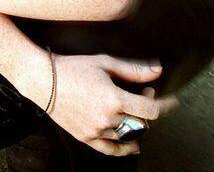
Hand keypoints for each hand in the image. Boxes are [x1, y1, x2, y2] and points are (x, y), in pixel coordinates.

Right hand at [24, 53, 179, 156]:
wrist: (44, 81)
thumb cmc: (73, 67)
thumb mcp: (105, 63)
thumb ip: (133, 70)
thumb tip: (158, 70)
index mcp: (114, 99)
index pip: (151, 109)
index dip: (163, 103)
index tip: (169, 99)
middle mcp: (107, 118)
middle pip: (141, 122)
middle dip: (148, 108)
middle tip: (144, 93)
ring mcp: (97, 131)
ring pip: (128, 135)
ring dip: (136, 124)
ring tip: (133, 109)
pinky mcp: (86, 137)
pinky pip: (110, 149)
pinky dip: (124, 149)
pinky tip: (133, 146)